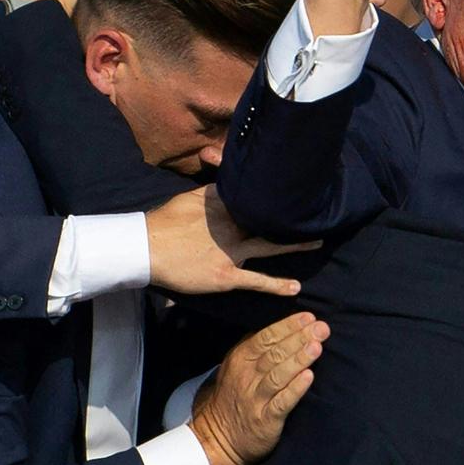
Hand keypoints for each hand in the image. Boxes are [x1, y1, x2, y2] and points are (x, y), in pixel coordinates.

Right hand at [147, 185, 321, 295]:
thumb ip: (213, 191)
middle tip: (317, 212)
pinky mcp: (227, 275)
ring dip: (295, 246)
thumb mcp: (191, 198)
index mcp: (225, 207)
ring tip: (319, 243)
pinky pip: (256, 280)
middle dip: (293, 217)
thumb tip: (228, 176)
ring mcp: (232, 252)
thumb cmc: (165, 222)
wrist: (144, 247)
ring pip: (270, 247)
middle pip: (270, 220)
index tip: (297, 191)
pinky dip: (276, 285)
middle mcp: (233, 227)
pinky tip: (295, 288)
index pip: (256, 199)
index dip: (277, 196)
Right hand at [190, 311, 329, 464]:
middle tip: (322, 328)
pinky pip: (282, 402)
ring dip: (299, 359)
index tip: (309, 317)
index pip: (266, 337)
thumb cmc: (234, 395)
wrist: (218, 437)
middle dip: (300, 338)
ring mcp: (255, 398)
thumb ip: (254, 345)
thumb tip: (282, 324)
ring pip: (279, 375)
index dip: (288, 326)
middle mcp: (247, 376)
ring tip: (317, 347)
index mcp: (241, 359)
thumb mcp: (236, 366)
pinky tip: (309, 377)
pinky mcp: (265, 419)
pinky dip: (295, 389)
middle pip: (275, 353)